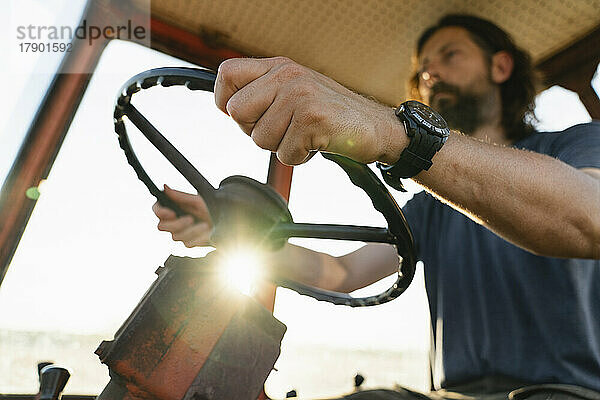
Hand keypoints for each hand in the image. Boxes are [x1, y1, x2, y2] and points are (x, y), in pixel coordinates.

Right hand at [152, 185, 212, 247]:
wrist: (224, 222)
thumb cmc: (210, 209)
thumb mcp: (197, 200)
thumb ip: (181, 196)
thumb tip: (165, 187)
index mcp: (173, 208)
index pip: (157, 209)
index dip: (160, 212)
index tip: (171, 213)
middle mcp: (173, 221)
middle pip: (161, 226)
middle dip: (176, 224)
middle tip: (190, 219)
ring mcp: (180, 233)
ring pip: (175, 236)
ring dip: (191, 231)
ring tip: (205, 225)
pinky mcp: (188, 243)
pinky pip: (187, 244)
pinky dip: (198, 238)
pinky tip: (207, 233)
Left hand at [214, 57, 406, 164]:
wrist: (377, 127)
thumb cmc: (333, 115)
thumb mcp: (295, 93)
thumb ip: (264, 94)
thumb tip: (228, 108)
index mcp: (279, 67)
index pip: (227, 74)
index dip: (225, 102)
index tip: (246, 117)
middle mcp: (287, 75)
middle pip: (237, 112)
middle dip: (255, 131)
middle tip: (283, 130)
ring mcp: (300, 95)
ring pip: (260, 139)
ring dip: (281, 147)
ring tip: (304, 136)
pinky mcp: (312, 117)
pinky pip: (284, 153)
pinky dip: (299, 158)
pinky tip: (316, 144)